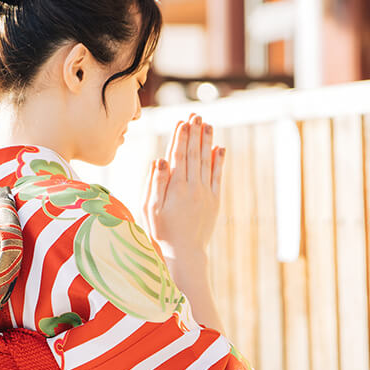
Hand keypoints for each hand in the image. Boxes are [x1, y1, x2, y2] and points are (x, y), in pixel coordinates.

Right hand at [142, 114, 225, 256]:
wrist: (184, 254)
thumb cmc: (161, 232)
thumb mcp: (150, 209)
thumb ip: (155, 183)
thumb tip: (160, 159)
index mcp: (175, 188)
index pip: (178, 156)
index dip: (180, 137)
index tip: (182, 121)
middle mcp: (193, 188)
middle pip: (194, 154)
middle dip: (195, 133)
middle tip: (196, 114)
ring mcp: (206, 194)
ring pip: (207, 161)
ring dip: (207, 141)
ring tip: (208, 124)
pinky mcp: (215, 202)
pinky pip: (218, 176)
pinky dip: (219, 161)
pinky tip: (219, 147)